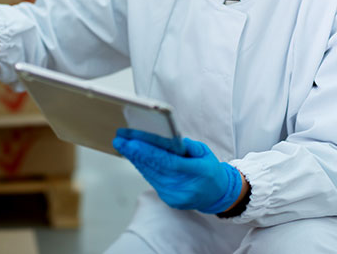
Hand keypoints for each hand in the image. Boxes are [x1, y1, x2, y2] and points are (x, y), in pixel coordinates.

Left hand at [113, 128, 242, 213]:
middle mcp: (183, 187)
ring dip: (135, 159)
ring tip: (123, 146)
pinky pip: (152, 180)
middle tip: (120, 141)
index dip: (149, 152)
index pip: (168, 162)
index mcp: (197, 173)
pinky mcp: (168, 199)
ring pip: (150, 174)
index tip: (133, 142)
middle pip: (155, 168)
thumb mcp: (204, 152)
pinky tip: (134, 157)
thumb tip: (168, 138)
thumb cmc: (210, 170)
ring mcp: (174, 195)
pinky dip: (143, 167)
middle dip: (135, 153)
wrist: (216, 195)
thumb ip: (187, 146)